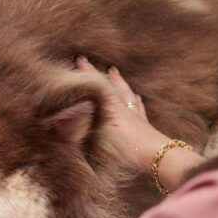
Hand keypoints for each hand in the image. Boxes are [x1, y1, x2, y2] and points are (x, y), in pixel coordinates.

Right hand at [74, 56, 170, 170]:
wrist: (158, 159)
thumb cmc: (127, 150)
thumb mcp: (97, 141)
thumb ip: (78, 134)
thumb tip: (58, 124)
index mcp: (113, 109)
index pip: (99, 86)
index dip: (88, 72)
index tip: (80, 59)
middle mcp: (125, 110)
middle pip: (115, 88)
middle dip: (107, 77)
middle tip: (101, 66)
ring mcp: (137, 118)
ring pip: (128, 96)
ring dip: (122, 85)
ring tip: (118, 75)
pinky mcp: (146, 128)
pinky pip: (139, 109)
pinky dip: (137, 102)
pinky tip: (138, 100)